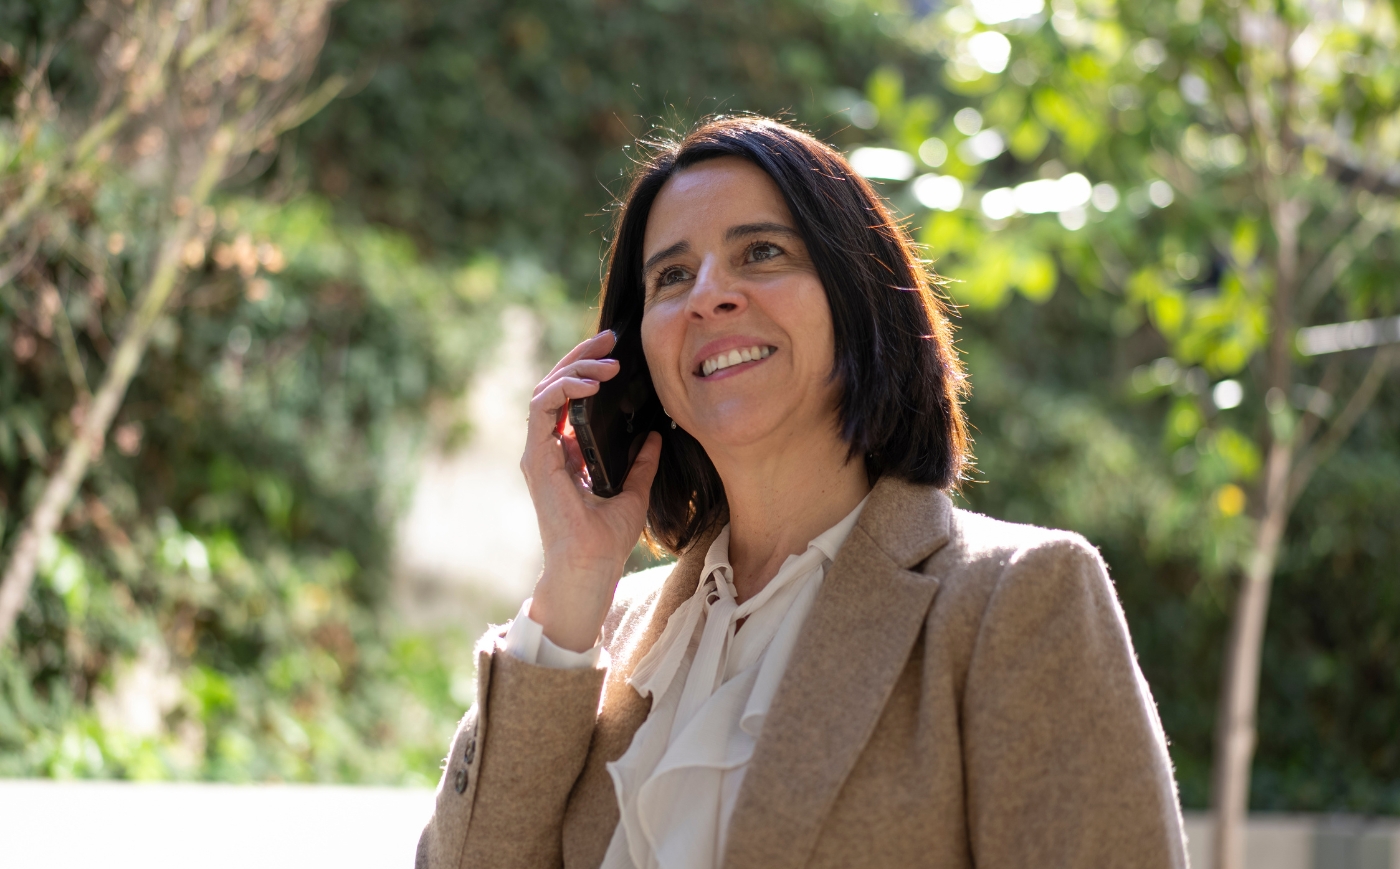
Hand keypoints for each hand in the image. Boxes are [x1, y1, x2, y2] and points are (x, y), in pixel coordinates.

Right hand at [520, 330, 662, 652]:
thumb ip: (642, 463)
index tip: (615, 353)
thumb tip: (656, 435)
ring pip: (545, 391)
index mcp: (566, 454)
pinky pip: (542, 410)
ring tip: (606, 363)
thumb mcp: (635, 492)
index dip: (587, 371)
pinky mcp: (536, 459)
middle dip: (579, 358)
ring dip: (573, 369)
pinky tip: (590, 383)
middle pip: (554, 386)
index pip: (569, 399)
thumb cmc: (606, 541)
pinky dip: (563, 390)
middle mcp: (547, 449)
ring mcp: (538, 453)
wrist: (590, 568)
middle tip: (608, 339)